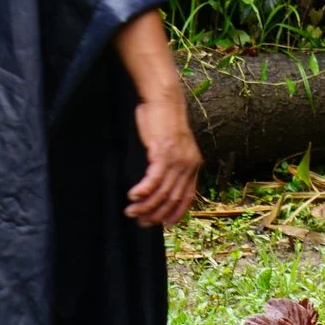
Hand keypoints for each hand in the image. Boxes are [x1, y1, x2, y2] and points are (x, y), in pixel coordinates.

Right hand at [125, 94, 200, 228]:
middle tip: (140, 222)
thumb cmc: (164, 121)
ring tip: (131, 212)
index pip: (188, 197)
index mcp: (193, 165)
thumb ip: (171, 163)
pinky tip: (133, 196)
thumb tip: (159, 181)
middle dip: (156, 214)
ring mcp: (177, 160)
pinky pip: (153, 180)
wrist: (165, 101)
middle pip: (173, 199)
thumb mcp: (173, 145)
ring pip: (162, 192)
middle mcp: (188, 166)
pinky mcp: (164, 154)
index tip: (164, 224)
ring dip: (145, 206)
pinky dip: (143, 191)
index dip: (176, 213)